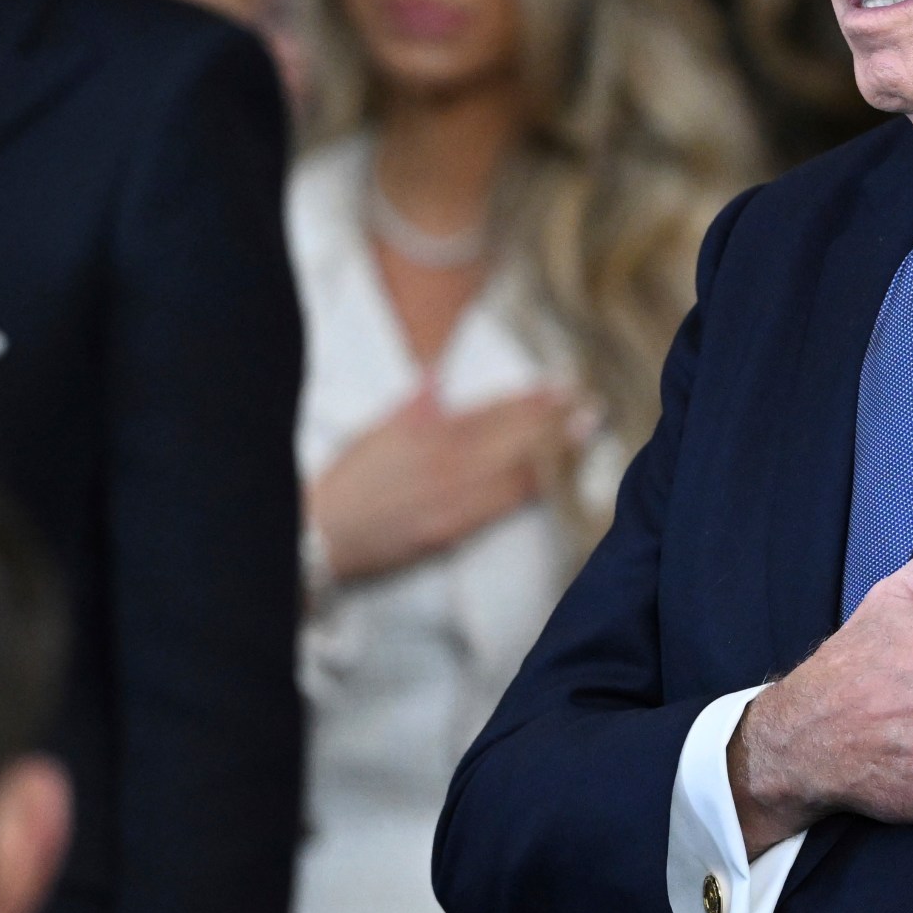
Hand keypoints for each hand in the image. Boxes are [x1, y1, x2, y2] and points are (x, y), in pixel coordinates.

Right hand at [307, 387, 579, 582]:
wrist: (321, 534)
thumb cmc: (346, 481)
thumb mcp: (375, 431)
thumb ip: (413, 405)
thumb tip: (436, 378)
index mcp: (429, 433)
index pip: (491, 411)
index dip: (529, 399)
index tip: (560, 388)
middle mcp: (446, 463)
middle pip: (512, 439)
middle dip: (554, 422)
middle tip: (592, 408)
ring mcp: (452, 499)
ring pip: (515, 471)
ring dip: (554, 453)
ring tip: (584, 437)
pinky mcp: (452, 530)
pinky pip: (501, 507)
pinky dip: (531, 489)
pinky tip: (554, 481)